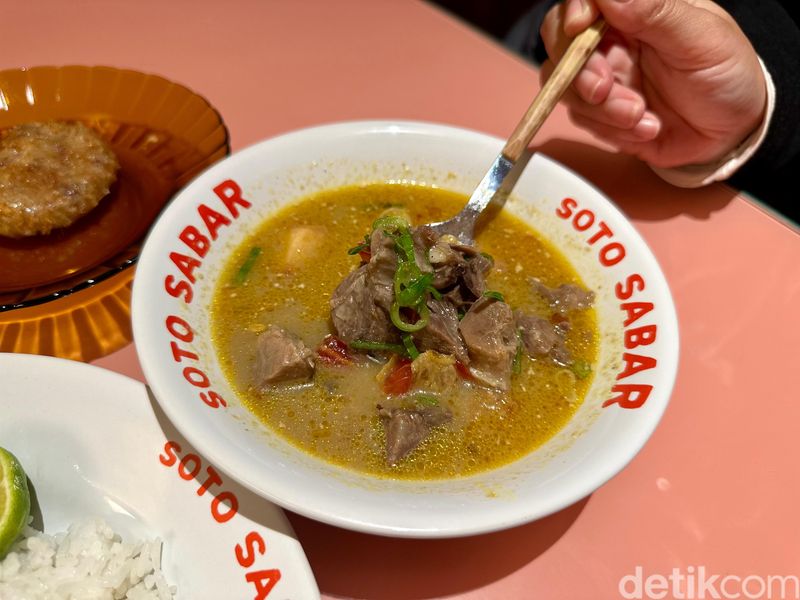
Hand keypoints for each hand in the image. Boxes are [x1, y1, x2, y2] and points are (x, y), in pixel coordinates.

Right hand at [540, 0, 767, 167]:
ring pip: (567, 90)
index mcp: (634, 12)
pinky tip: (648, 128)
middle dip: (580, 73)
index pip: (583, 3)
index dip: (572, 14)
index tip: (579, 28)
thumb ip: (655, 12)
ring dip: (602, 109)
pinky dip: (614, 130)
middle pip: (561, 48)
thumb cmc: (726, 74)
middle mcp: (611, 43)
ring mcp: (605, 80)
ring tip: (642, 117)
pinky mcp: (602, 116)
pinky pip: (584, 121)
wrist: (733, 131)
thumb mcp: (701, 39)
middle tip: (604, 90)